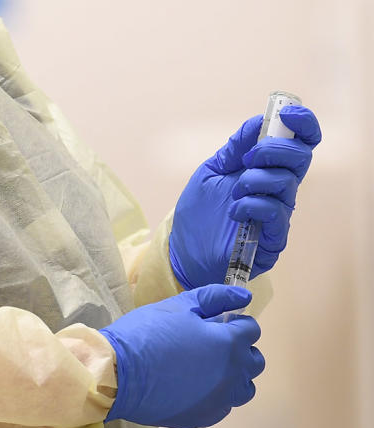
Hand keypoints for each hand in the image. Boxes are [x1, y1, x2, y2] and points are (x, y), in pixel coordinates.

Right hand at [100, 284, 263, 427]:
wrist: (116, 375)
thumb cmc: (145, 334)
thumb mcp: (178, 306)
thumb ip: (215, 297)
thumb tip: (245, 296)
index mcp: (228, 343)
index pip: (251, 330)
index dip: (234, 322)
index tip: (215, 322)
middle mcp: (232, 374)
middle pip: (254, 361)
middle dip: (239, 349)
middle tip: (211, 344)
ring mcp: (220, 400)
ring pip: (244, 388)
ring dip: (233, 375)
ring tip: (206, 369)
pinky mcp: (204, 417)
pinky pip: (223, 406)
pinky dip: (216, 395)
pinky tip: (193, 387)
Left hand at [169, 106, 321, 288]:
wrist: (184, 251)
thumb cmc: (199, 213)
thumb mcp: (211, 172)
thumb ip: (234, 148)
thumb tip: (258, 121)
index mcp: (268, 169)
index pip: (300, 143)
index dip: (303, 125)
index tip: (287, 115)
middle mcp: (278, 189)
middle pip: (300, 157)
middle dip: (274, 149)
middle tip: (247, 158)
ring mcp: (278, 213)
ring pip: (286, 183)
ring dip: (255, 180)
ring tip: (233, 192)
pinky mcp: (273, 238)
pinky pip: (275, 213)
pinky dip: (253, 205)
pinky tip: (235, 211)